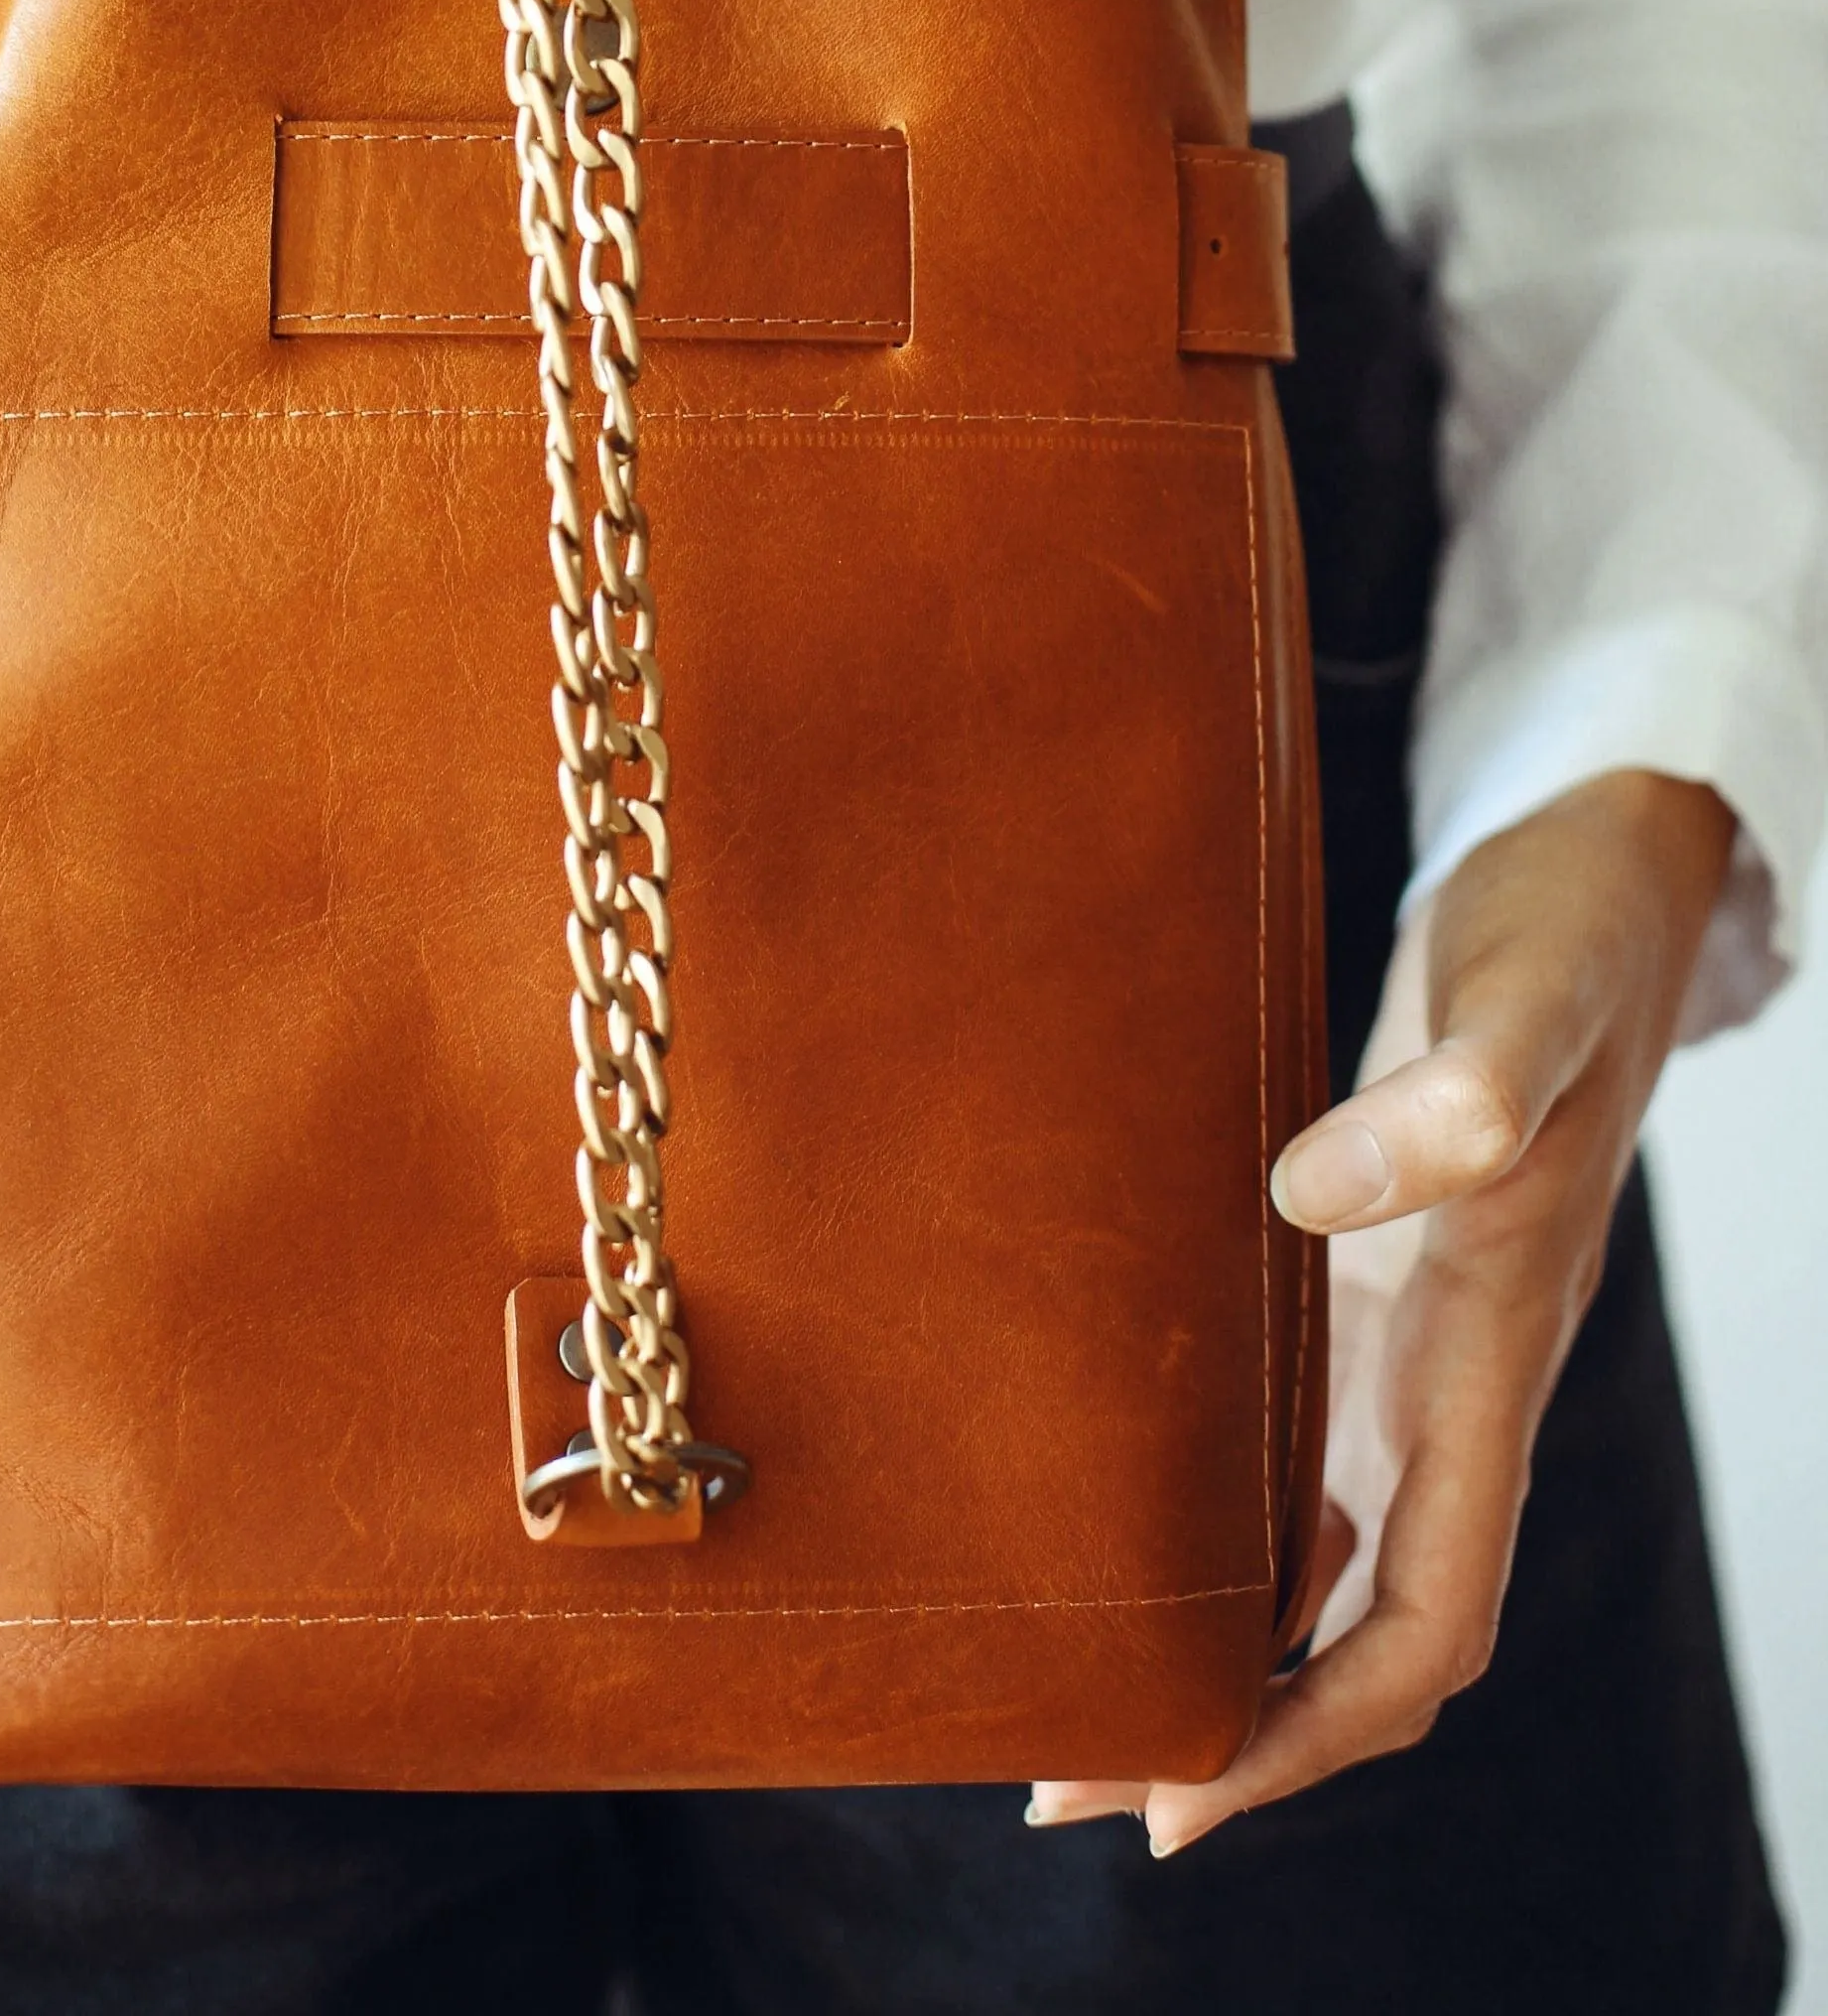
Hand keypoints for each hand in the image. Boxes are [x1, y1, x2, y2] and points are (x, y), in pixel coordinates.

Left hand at [1030, 764, 1736, 1855]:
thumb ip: (1454, 1100)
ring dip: (1217, 1631)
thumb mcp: (1521, 1004)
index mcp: (1490, 1357)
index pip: (1422, 1620)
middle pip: (1356, 1627)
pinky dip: (1221, 1508)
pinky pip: (1298, 1440)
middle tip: (1065, 1783)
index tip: (1182, 1800)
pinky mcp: (1370, 1273)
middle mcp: (1453, 1376)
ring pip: (1322, 1547)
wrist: (1603, 869)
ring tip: (1071, 1682)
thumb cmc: (1572, 940)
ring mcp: (1415, 1333)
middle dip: (1236, 1729)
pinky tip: (1122, 1514)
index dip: (1312, 1730)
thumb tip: (1317, 1194)